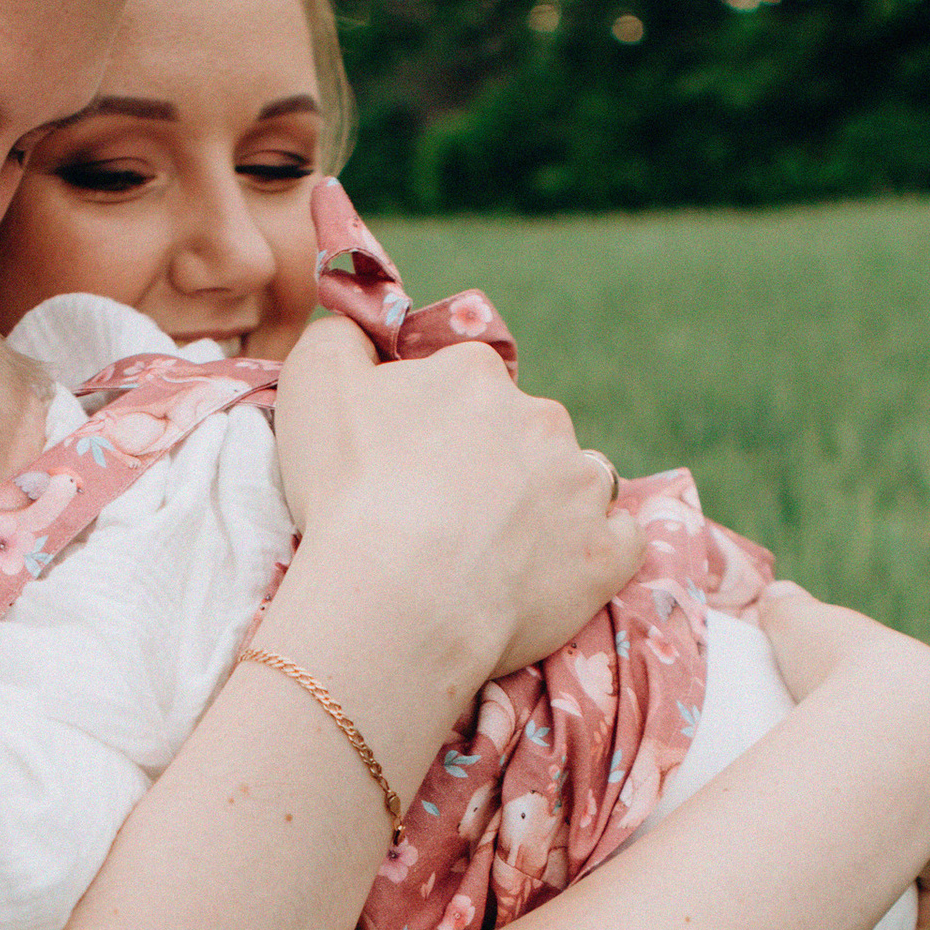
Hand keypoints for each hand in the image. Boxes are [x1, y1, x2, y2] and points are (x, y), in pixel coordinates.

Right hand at [270, 317, 640, 682]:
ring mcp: (583, 484)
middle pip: (521, 432)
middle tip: (442, 520)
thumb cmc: (349, 492)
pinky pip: (617, 541)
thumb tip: (361, 329)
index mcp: (477, 373)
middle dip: (492, 465)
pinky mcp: (608, 552)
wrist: (400, 600)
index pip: (463, 386)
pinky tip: (550, 574)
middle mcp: (543, 416)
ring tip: (495, 552)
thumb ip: (339, 338)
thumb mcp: (312, 383)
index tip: (407, 471)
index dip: (433, 428)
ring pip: (573, 481)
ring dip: (546, 504)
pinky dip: (589, 554)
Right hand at [759, 580, 929, 929]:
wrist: (894, 717)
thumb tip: (770, 596)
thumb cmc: (842, 666)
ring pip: (925, 870)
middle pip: (916, 817)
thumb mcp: (805, 625)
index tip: (838, 804)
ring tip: (847, 927)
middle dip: (885, 843)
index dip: (871, 775)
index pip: (902, 752)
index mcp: (924, 713)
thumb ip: (785, 610)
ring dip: (893, 897)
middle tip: (833, 872)